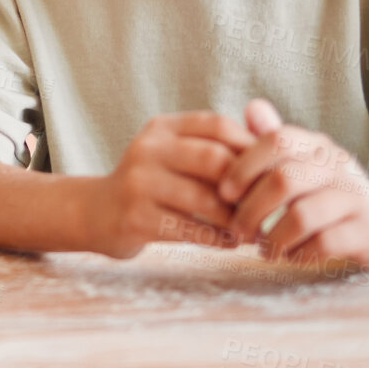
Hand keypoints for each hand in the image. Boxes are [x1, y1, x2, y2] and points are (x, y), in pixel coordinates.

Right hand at [85, 113, 253, 258]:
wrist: (98, 212)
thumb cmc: (152, 183)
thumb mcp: (173, 153)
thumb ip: (212, 146)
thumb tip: (270, 149)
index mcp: (162, 127)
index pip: (216, 125)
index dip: (249, 147)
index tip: (268, 173)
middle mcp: (148, 148)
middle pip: (213, 158)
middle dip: (245, 186)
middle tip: (265, 206)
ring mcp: (139, 182)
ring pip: (204, 199)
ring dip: (235, 219)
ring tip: (252, 231)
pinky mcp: (135, 217)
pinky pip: (189, 229)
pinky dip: (217, 239)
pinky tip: (230, 243)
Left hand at [217, 99, 368, 270]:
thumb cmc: (328, 191)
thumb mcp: (304, 162)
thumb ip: (274, 140)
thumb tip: (251, 107)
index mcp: (316, 145)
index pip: (276, 140)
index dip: (244, 166)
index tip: (224, 192)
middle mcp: (337, 165)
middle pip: (284, 180)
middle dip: (251, 210)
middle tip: (237, 231)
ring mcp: (355, 197)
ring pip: (302, 216)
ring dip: (273, 238)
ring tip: (263, 250)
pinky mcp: (367, 231)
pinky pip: (323, 243)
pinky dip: (298, 254)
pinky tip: (289, 257)